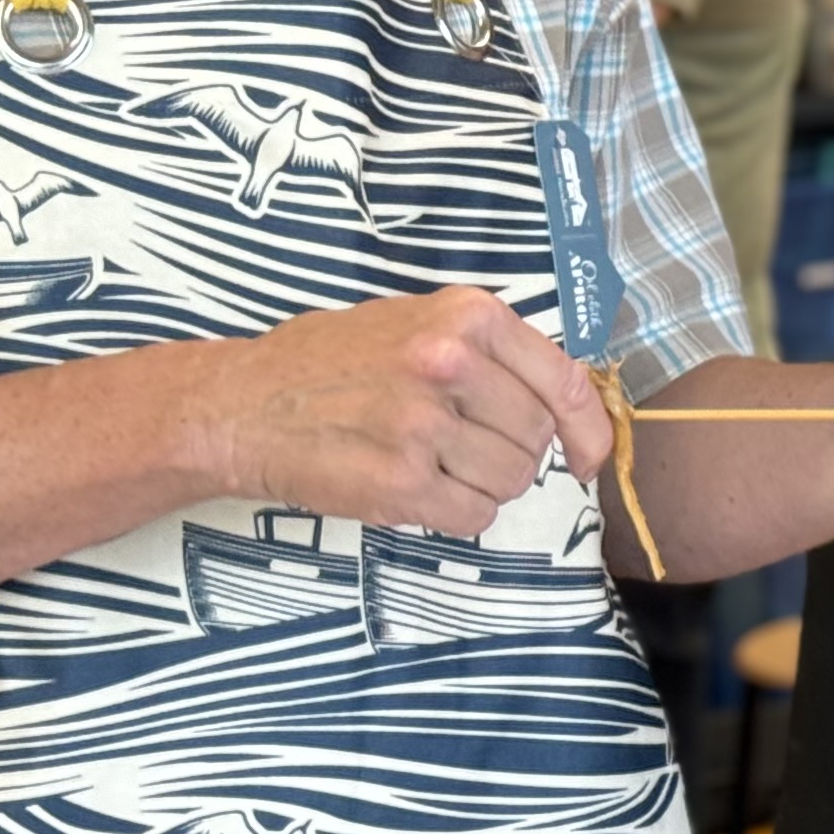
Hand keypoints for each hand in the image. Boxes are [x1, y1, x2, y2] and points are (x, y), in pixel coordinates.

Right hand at [205, 288, 603, 535]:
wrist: (244, 404)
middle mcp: (453, 364)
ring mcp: (425, 425)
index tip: (590, 455)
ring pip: (511, 481)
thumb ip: (491, 352)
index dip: (589, 429)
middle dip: (512, 452)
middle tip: (460, 444)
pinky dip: (457, 512)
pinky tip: (418, 488)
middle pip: (537, 438)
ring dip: (483, 484)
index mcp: (468, 318)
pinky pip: (474, 516)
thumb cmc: (333, 362)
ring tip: (432, 462)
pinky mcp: (399, 483)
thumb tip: (568, 400)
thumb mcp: (418, 322)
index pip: (565, 382)